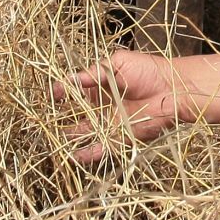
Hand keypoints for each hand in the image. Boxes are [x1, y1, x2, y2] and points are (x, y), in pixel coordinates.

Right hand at [53, 48, 183, 161]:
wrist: (174, 88)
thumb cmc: (148, 70)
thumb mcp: (117, 63)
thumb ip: (93, 73)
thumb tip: (69, 79)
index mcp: (100, 83)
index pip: (75, 89)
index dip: (62, 91)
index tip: (53, 94)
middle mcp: (103, 104)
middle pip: (77, 113)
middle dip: (62, 118)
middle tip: (45, 122)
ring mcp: (110, 121)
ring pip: (86, 131)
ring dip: (72, 137)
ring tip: (54, 142)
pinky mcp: (121, 136)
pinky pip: (102, 146)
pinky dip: (88, 152)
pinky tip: (73, 156)